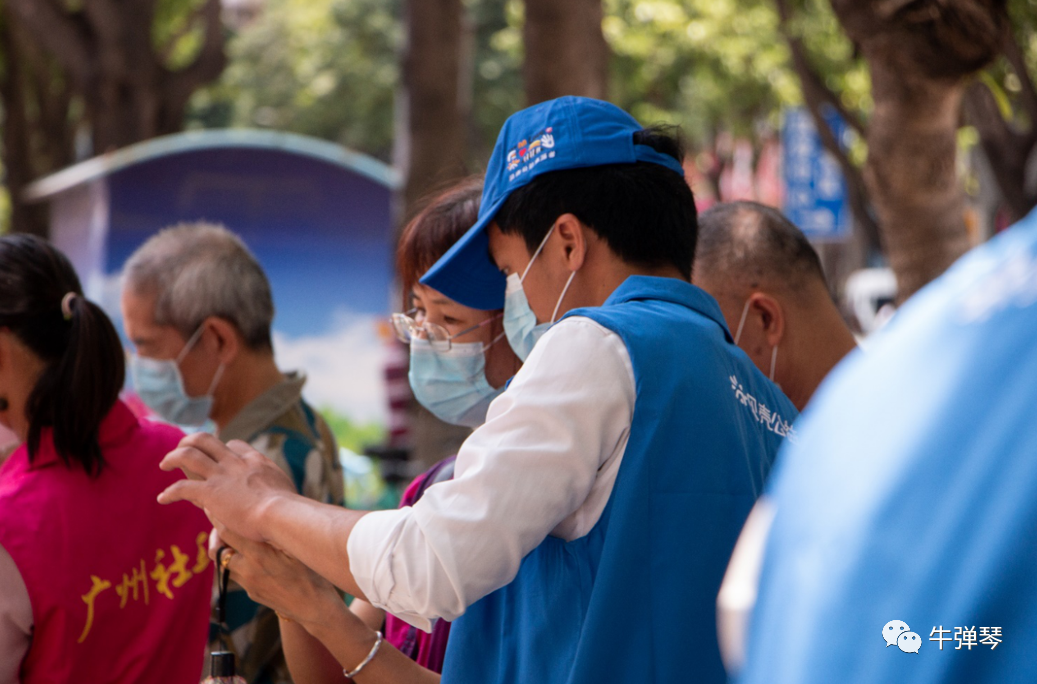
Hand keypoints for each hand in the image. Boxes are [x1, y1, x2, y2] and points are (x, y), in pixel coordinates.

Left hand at [158, 433, 295, 542]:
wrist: (281, 514)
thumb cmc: (290, 509)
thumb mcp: (287, 491)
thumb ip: (278, 489)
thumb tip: (283, 500)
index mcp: (255, 461)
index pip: (234, 445)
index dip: (223, 449)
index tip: (217, 457)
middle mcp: (235, 462)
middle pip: (207, 440)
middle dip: (191, 441)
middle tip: (182, 447)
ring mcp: (221, 476)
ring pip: (189, 454)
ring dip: (173, 456)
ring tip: (164, 463)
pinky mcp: (210, 492)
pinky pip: (182, 487)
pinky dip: (170, 492)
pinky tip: (162, 498)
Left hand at [216, 528, 345, 628]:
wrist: (314, 608)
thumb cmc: (313, 573)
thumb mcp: (296, 549)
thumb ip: (275, 534)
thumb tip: (258, 516)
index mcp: (259, 555)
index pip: (227, 532)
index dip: (217, 517)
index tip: (212, 505)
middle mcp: (248, 570)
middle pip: (217, 549)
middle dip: (215, 534)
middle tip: (219, 521)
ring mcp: (248, 584)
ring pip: (223, 563)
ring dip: (224, 549)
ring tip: (231, 536)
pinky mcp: (251, 592)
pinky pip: (236, 574)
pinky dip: (237, 561)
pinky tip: (249, 554)